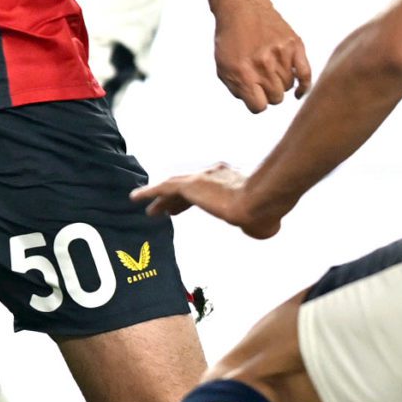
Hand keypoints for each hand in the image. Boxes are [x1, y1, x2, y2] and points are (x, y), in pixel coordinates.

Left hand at [132, 165, 283, 237]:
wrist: (260, 201)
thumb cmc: (265, 212)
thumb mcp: (262, 220)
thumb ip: (256, 222)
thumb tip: (259, 228)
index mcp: (232, 180)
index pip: (208, 189)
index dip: (194, 200)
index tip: (185, 208)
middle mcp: (216, 173)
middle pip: (189, 186)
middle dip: (175, 199)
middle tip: (164, 209)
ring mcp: (203, 177)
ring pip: (174, 186)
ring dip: (161, 198)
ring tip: (147, 208)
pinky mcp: (191, 184)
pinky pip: (163, 187)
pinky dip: (149, 192)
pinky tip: (135, 198)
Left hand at [212, 0, 311, 112]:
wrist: (243, 7)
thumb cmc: (231, 40)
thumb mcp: (223, 67)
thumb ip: (238, 90)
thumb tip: (258, 105)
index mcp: (242, 73)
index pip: (259, 106)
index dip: (257, 103)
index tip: (255, 95)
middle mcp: (263, 65)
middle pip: (276, 98)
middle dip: (268, 93)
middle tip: (262, 80)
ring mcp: (281, 54)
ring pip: (289, 87)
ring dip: (281, 83)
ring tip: (271, 70)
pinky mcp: (294, 45)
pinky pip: (305, 74)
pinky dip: (304, 86)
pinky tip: (299, 92)